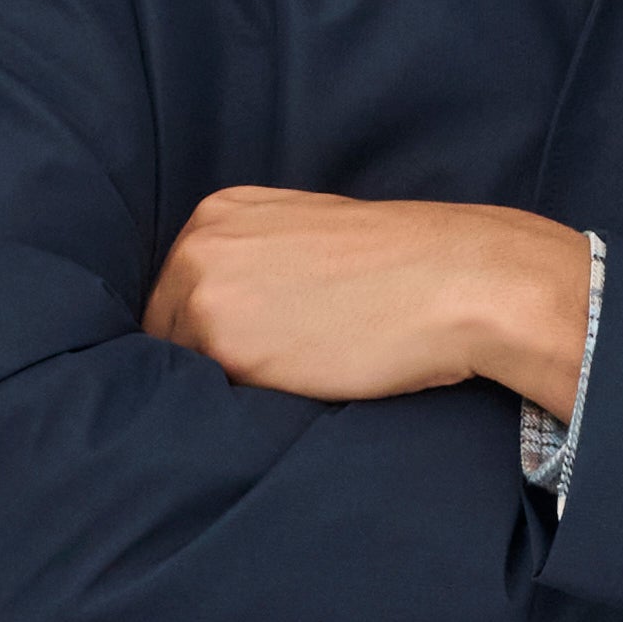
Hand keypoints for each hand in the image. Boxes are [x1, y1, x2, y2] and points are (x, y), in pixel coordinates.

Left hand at [145, 187, 592, 411]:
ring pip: (182, 367)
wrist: (455, 281)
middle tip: (273, 378)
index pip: (179, 291)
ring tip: (289, 384)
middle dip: (207, 359)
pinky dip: (240, 408)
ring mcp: (206, 296)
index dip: (210, 331)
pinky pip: (209, 398)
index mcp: (219, 213)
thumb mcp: (311, 234)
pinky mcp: (227, 349)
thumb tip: (236, 314)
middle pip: (167, 329)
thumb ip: (258, 261)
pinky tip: (293, 394)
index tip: (252, 353)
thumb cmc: (402, 265)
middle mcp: (199, 246)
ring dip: (221, 386)